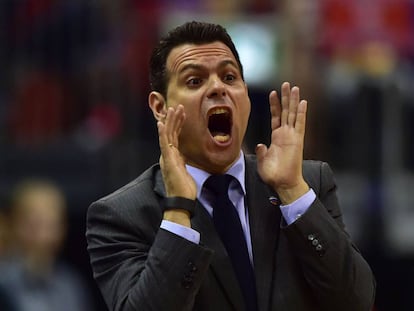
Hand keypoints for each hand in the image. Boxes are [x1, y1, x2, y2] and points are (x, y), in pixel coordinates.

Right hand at [157, 105, 196, 199]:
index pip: (174, 137)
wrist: (181, 201)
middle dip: (175, 119)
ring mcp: (167, 157)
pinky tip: (162, 123)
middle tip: (178, 106)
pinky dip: (163, 133)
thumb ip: (183, 164)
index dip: (177, 125)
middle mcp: (167, 155)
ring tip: (174, 109)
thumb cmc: (184, 189)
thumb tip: (184, 160)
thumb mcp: (185, 172)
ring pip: (168, 135)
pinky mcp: (168, 160)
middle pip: (171, 133)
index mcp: (172, 157)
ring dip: (171, 121)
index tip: (181, 114)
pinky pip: (164, 144)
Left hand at [255, 82, 308, 203]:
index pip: (276, 117)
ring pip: (293, 114)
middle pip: (286, 112)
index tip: (272, 92)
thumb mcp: (262, 161)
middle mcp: (285, 134)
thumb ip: (261, 152)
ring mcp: (292, 136)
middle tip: (286, 84)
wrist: (283, 184)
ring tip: (294, 87)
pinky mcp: (298, 140)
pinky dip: (301, 113)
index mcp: (276, 138)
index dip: (274, 105)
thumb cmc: (273, 174)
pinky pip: (300, 124)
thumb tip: (259, 145)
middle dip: (285, 98)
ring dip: (293, 101)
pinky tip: (303, 102)